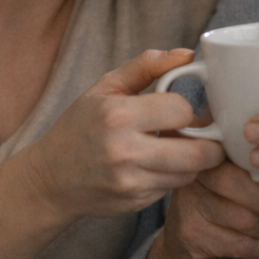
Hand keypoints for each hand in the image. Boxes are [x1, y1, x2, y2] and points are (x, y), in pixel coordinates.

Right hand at [26, 49, 224, 221]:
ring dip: (194, 161)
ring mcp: (130, 182)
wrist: (50, 179)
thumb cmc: (79, 126)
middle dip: (208, 143)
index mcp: (118, 115)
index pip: (181, 110)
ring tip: (181, 148)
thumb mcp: (106, 87)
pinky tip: (159, 165)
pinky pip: (171, 188)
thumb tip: (188, 55)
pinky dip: (173, 176)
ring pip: (189, 174)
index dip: (185, 108)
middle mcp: (125, 152)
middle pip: (196, 153)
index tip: (178, 109)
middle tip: (205, 136)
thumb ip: (147, 66)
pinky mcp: (135, 203)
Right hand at [141, 160, 258, 258]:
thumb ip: (252, 170)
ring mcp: (188, 203)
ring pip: (242, 218)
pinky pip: (238, 244)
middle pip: (236, 184)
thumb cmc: (217, 206)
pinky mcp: (191, 233)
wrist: (180, 249)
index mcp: (205, 151)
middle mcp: (192, 173)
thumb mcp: (230, 180)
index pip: (237, 153)